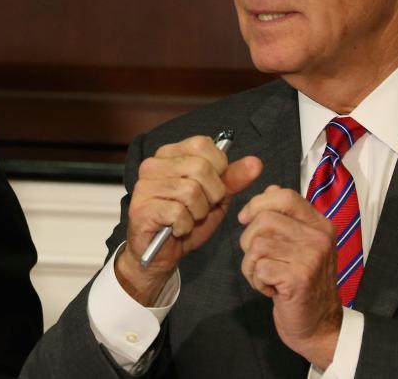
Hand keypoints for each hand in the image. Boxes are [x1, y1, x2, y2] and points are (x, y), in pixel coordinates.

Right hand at [116, 135, 261, 304]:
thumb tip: (255, 163)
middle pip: (200, 167)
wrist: (161, 254)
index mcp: (170, 154)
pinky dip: (185, 225)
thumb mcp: (216, 198)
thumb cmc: (186, 221)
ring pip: (190, 191)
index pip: (202, 144)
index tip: (212, 186)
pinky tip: (177, 229)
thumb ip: (233, 179)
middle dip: (211, 194)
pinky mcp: (141, 208)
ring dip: (198, 212)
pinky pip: (178, 212)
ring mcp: (144, 186)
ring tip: (189, 218)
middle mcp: (153, 165)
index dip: (218, 168)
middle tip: (201, 208)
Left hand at [238, 185, 342, 368]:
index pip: (284, 196)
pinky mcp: (299, 278)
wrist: (319, 324)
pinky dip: (256, 280)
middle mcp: (319, 237)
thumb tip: (270, 188)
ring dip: (252, 264)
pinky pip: (259, 267)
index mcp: (320, 224)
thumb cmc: (303, 282)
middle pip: (264, 220)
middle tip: (260, 260)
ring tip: (266, 276)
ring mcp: (311, 257)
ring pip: (257, 244)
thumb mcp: (300, 244)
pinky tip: (270, 289)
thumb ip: (286, 216)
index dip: (257, 204)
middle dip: (249, 240)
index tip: (246, 220)